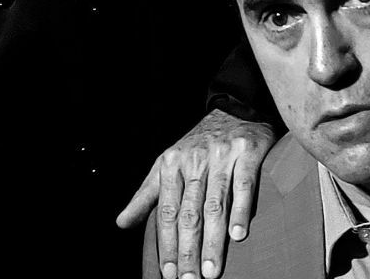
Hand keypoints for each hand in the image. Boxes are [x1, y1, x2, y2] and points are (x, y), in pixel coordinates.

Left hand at [118, 110, 275, 278]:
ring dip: (213, 240)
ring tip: (211, 270)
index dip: (167, 244)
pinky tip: (239, 235)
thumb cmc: (197, 143)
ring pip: (215, 203)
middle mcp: (195, 161)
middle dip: (189, 249)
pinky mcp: (247, 151)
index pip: (167, 211)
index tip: (169, 273)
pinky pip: (243, 185)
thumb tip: (121, 223)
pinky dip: (240, 210)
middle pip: (190, 212)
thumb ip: (146, 195)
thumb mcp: (167, 163)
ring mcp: (221, 156)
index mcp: (172, 165)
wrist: (234, 107)